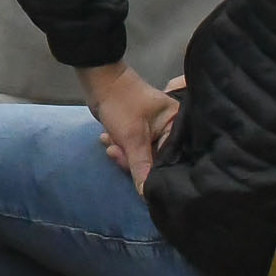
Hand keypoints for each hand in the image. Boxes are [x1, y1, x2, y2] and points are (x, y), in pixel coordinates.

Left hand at [81, 62, 180, 191]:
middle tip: (116, 152)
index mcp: (177, 124)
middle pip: (157, 159)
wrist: (98, 80)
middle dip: (133, 159)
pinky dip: (121, 146)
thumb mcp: (132, 138)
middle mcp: (171, 127)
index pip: (173, 157)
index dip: (156, 171)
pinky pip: (134, 147)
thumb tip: (147, 195)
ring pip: (143, 155)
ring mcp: (155, 129)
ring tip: (111, 143)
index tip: (140, 178)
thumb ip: (141, 167)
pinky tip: (107, 138)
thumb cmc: (121, 104)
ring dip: (124, 152)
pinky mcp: (141, 130)